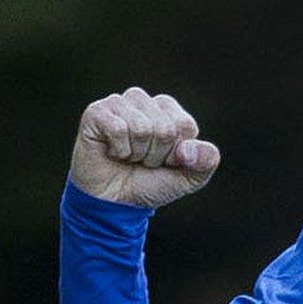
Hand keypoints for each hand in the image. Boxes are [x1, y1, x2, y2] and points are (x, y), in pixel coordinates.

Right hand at [69, 87, 220, 208]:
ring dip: (136, 153)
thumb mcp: (188, 178)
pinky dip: (118, 150)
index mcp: (167, 109)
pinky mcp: (96, 112)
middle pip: (164, 128)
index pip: (184, 126)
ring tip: (127, 157)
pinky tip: (112, 153)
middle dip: (155, 155)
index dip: (176, 153)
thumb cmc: (149, 184)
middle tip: (141, 161)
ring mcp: (118, 103)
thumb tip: (189, 148)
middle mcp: (142, 100)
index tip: (163, 162)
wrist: (114, 203)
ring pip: (141, 127)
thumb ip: (206, 161)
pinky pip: (118, 129)